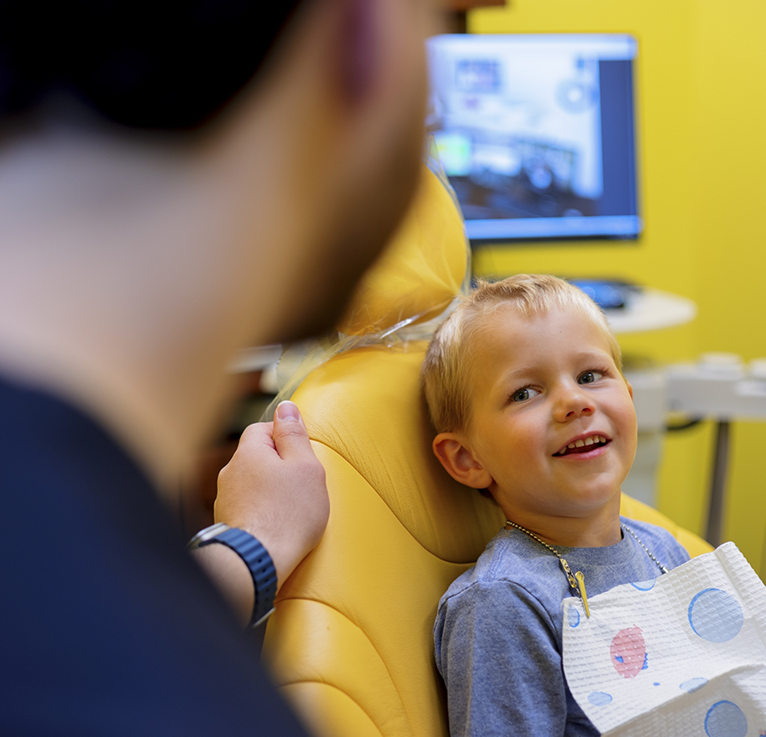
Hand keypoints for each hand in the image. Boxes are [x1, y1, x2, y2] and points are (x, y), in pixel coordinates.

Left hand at [215, 400, 328, 589]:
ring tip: (292, 509)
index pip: (263, 428)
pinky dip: (262, 510)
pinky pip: (249, 506)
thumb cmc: (288, 515)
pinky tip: (278, 524)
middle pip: (257, 456)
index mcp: (248, 452)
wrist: (259, 562)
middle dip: (279, 466)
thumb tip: (287, 407)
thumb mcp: (305, 467)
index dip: (285, 437)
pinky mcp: (227, 522)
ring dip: (269, 490)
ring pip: (252, 483)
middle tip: (302, 484)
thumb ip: (294, 435)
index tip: (303, 455)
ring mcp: (225, 499)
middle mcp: (230, 472)